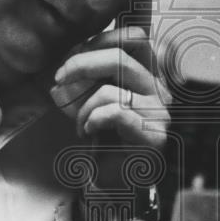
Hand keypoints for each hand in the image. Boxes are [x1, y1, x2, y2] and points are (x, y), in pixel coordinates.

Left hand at [50, 25, 171, 150]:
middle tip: (59, 78)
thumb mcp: (92, 100)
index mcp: (147, 76)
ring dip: (84, 107)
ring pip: (112, 90)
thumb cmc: (104, 141)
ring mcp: (160, 114)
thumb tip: (70, 57)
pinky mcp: (154, 136)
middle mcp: (158, 91)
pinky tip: (89, 132)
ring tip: (81, 125)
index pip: (136, 39)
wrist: (113, 182)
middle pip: (122, 57)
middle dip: (82, 63)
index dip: (104, 38)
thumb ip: (89, 77)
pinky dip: (93, 120)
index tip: (72, 55)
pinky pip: (116, 113)